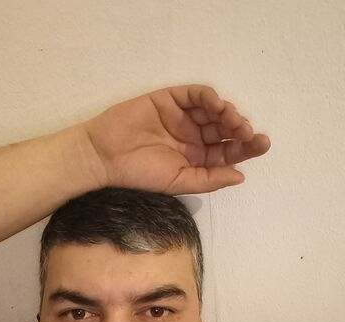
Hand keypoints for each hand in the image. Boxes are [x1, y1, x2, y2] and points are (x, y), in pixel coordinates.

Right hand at [82, 84, 270, 194]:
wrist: (105, 156)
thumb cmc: (140, 174)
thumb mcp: (179, 182)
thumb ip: (209, 179)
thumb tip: (241, 176)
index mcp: (196, 159)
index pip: (226, 152)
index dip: (245, 147)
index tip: (261, 144)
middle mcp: (193, 137)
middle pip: (224, 130)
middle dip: (240, 130)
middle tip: (249, 133)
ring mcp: (182, 117)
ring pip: (214, 111)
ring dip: (228, 113)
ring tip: (235, 121)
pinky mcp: (170, 99)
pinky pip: (195, 95)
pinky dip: (209, 97)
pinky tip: (217, 105)